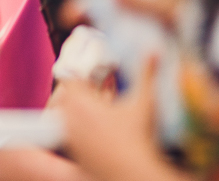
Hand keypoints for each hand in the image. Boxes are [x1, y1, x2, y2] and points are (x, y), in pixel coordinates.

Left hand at [57, 56, 187, 180]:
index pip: (69, 79)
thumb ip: (147, 74)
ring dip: (76, 111)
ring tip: (95, 112)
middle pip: (64, 96)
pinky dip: (78, 129)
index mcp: (82, 103)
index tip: (92, 77)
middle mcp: (71, 119)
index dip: (81, 76)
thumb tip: (154, 51)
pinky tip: (96, 131)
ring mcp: (72, 138)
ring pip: (64, 116)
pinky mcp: (75, 154)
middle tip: (94, 93)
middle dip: (78, 92)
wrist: (134, 173)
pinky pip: (69, 135)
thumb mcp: (144, 102)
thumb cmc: (138, 138)